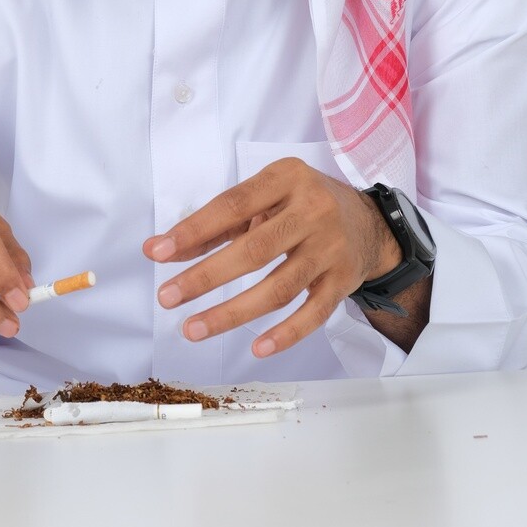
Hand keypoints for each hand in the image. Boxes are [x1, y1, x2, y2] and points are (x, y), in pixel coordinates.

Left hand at [142, 158, 401, 356]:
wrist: (369, 221)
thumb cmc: (301, 205)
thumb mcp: (264, 197)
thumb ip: (217, 223)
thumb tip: (162, 249)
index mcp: (287, 178)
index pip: (232, 205)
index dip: (194, 230)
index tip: (158, 252)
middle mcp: (312, 210)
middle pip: (254, 250)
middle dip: (206, 277)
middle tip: (168, 297)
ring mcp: (331, 248)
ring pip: (279, 288)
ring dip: (232, 312)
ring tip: (193, 328)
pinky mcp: (343, 281)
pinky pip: (313, 314)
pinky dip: (285, 334)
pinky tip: (256, 348)